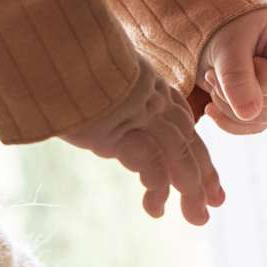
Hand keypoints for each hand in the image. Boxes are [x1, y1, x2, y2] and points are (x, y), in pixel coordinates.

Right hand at [61, 56, 225, 225]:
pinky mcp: (122, 130)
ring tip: (198, 219)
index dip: (196, 148)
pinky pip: (152, 163)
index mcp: (148, 84)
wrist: (50, 47)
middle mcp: (150, 99)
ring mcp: (139, 113)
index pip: (181, 121)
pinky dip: (158, 188)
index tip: (206, 173)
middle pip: (187, 140)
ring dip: (192, 190)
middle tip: (216, 202)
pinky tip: (156, 210)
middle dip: (204, 174)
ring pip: (180, 155)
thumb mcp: (91, 77)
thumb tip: (95, 115)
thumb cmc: (61, 59)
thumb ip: (103, 95)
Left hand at [195, 7, 266, 134]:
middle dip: (236, 92)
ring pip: (259, 118)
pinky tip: (209, 108)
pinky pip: (251, 125)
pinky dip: (227, 121)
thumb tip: (249, 115)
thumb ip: (237, 76)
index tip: (244, 60)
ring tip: (210, 79)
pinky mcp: (261, 103)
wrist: (209, 27)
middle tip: (212, 72)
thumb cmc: (224, 25)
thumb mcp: (228, 45)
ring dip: (228, 106)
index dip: (263, 77)